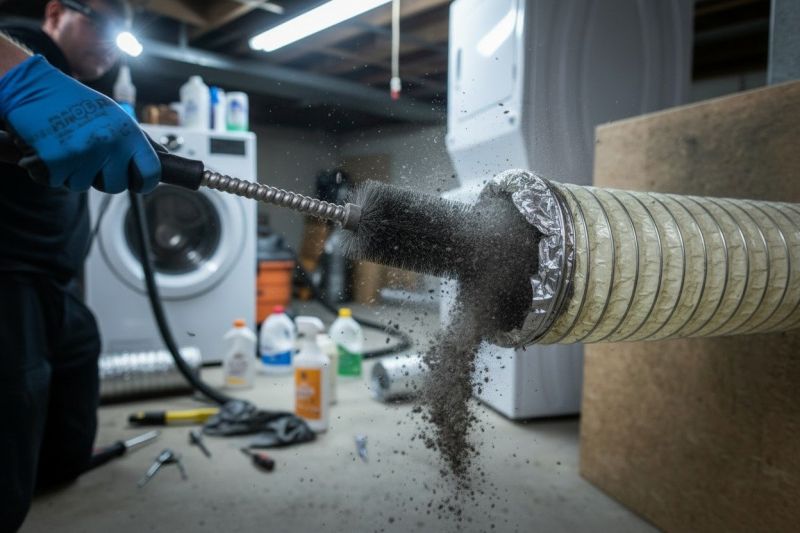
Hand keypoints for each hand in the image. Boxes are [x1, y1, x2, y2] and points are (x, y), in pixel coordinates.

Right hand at [0, 55, 159, 192]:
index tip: (138, 183)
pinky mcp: (55, 162)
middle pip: (116, 186)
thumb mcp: (114, 115)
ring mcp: (82, 154)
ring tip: (67, 146)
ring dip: (73, 172)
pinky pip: (56, 182)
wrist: (33, 87)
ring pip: (82, 185)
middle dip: (102, 177)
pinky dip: (50, 171)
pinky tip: (50, 149)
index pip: (151, 172)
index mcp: (128, 133)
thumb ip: (138, 140)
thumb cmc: (75, 102)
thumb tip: (164, 157)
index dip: (146, 183)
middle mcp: (108, 144)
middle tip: (88, 155)